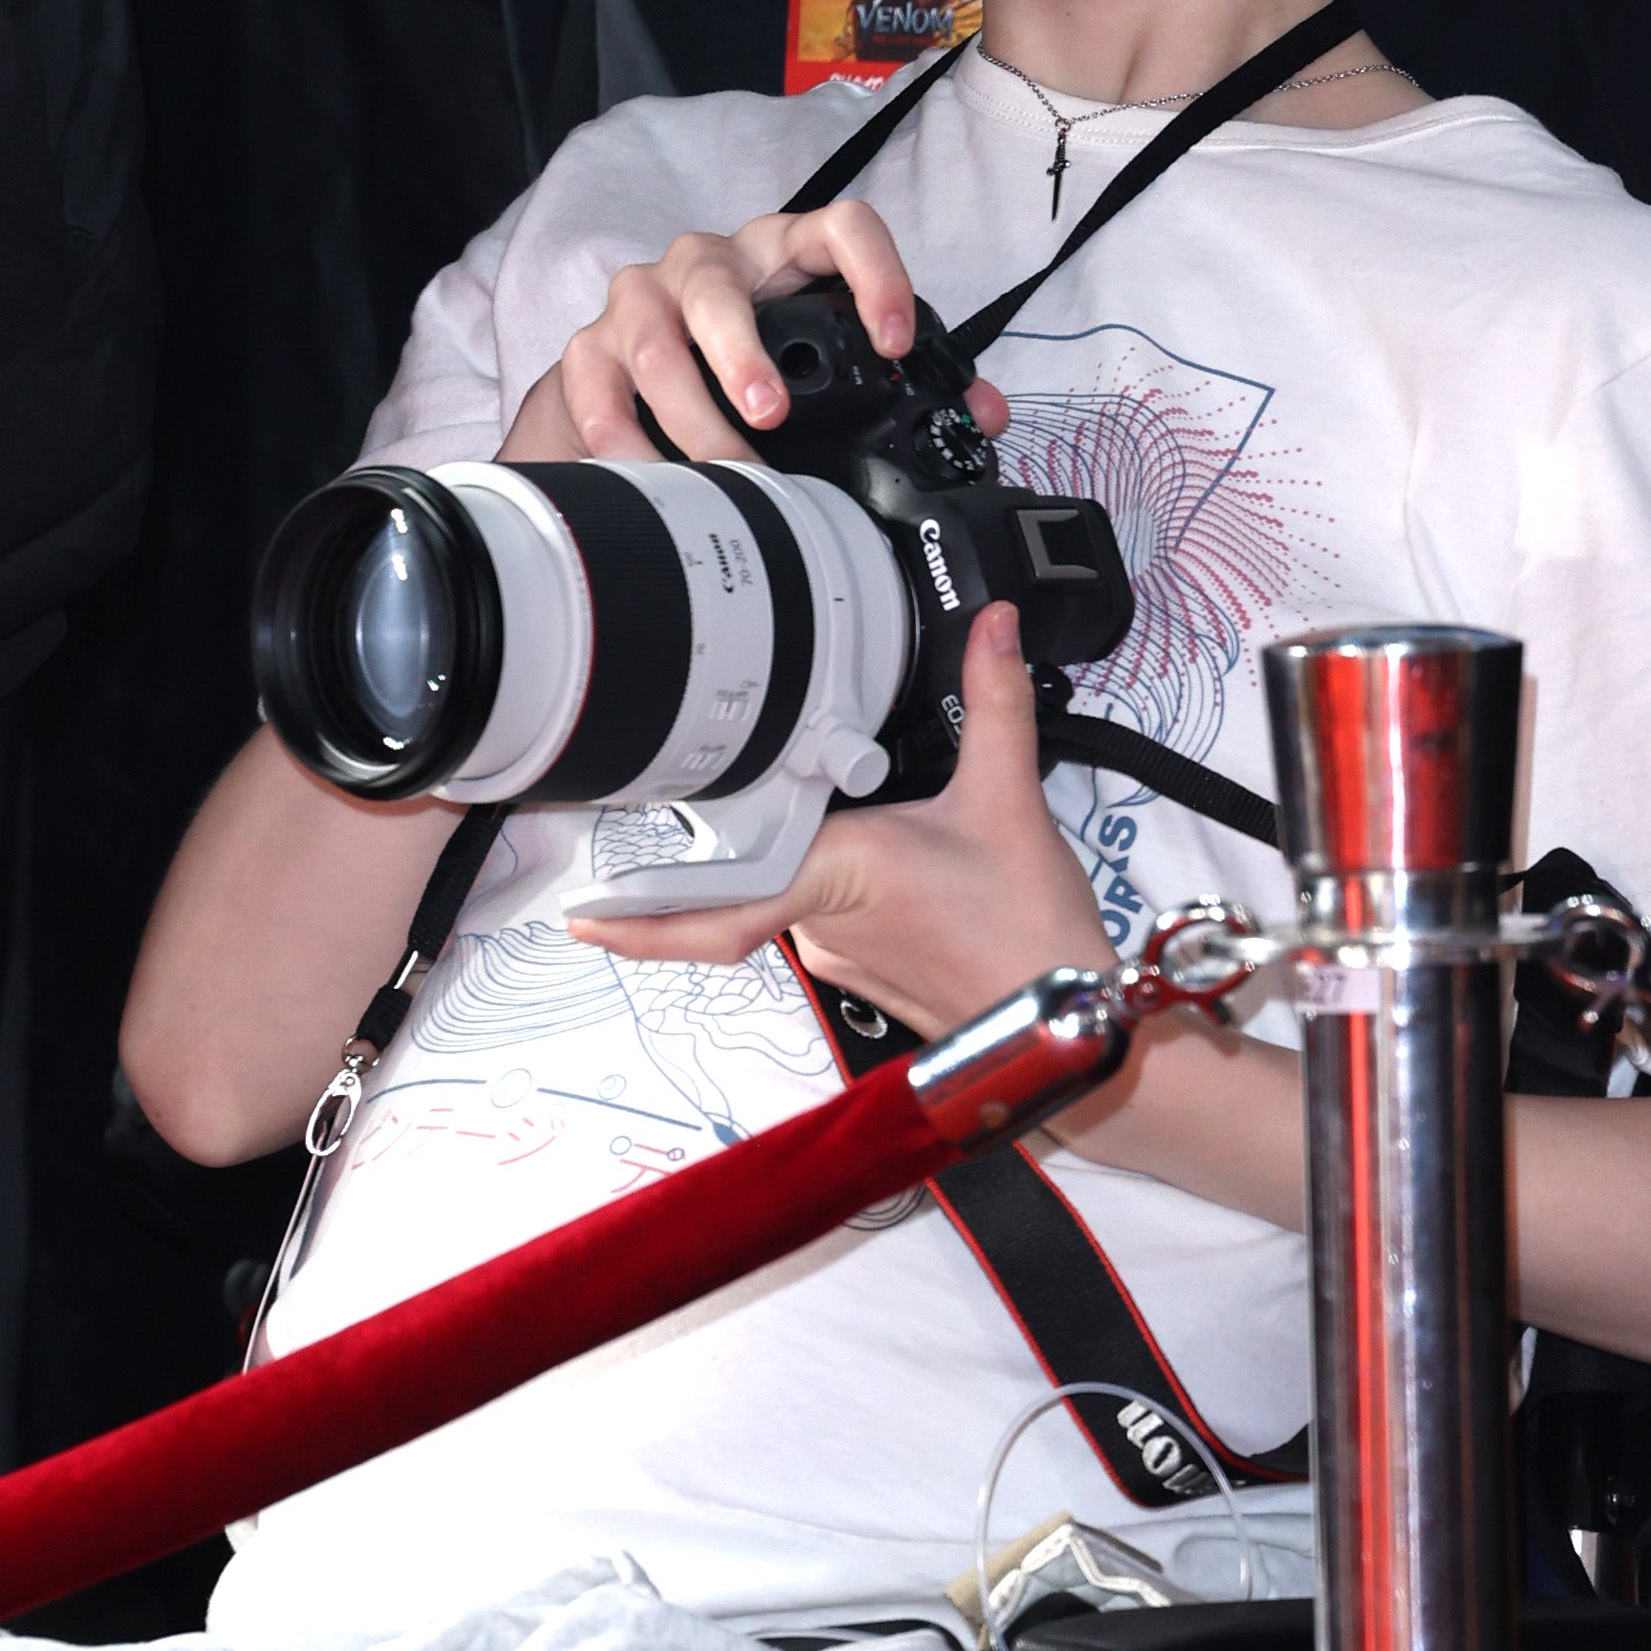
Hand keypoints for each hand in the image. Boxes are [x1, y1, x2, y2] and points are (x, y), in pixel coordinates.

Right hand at [498, 189, 1008, 468]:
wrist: (635, 383)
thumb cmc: (743, 369)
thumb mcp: (825, 365)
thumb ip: (908, 383)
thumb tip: (985, 413)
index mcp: (783, 256)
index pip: (839, 227)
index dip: (873, 273)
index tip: (893, 343)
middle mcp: (708, 266)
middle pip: (718, 287)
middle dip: (741, 353)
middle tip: (771, 415)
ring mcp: (641, 302)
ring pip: (656, 344)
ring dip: (692, 415)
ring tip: (725, 470)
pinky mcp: (589, 349)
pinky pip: (599, 391)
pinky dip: (628, 443)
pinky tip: (658, 480)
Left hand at [569, 595, 1096, 1031]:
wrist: (1065, 1023)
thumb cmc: (1031, 934)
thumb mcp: (1011, 798)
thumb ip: (997, 700)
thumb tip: (994, 627)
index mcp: (840, 873)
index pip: (718, 906)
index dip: (641, 923)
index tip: (585, 921)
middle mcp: (822, 922)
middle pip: (750, 870)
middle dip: (744, 842)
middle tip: (720, 826)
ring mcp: (837, 950)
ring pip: (787, 886)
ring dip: (803, 857)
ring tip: (868, 834)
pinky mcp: (860, 966)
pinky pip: (819, 910)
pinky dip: (835, 879)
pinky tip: (886, 866)